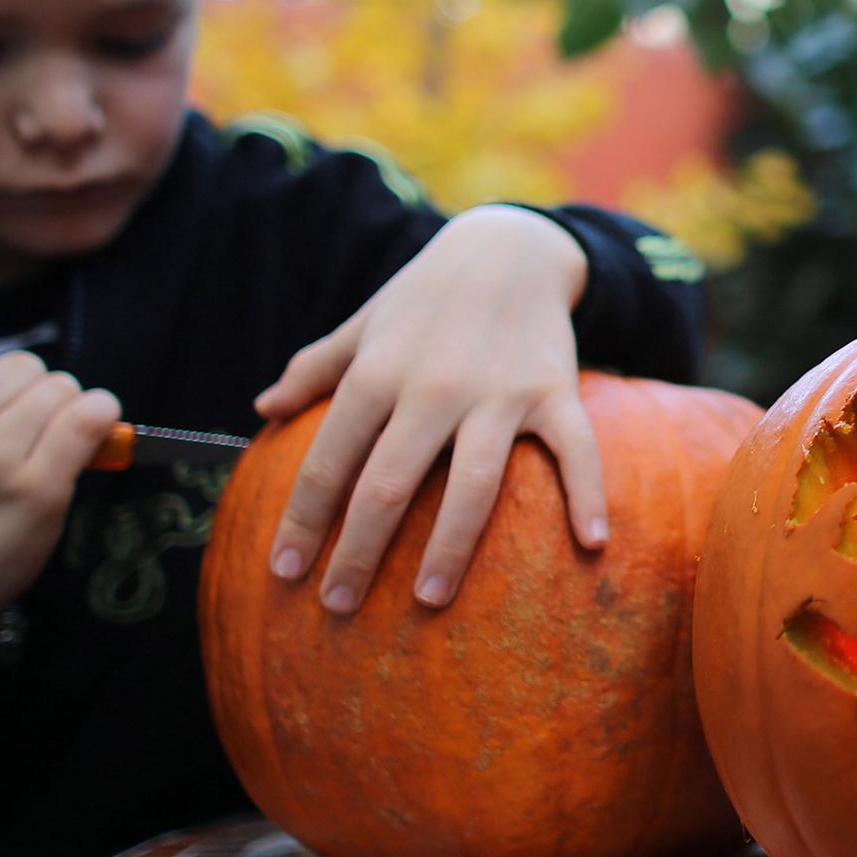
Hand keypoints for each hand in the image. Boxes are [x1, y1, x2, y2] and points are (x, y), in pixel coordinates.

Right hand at [0, 332, 121, 632]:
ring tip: (40, 442)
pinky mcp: (38, 488)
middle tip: (16, 430)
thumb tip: (7, 358)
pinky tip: (93, 423)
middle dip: (28, 391)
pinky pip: (89, 418)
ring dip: (62, 408)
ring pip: (59, 388)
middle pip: (23, 365)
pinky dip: (99, 414)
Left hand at [254, 204, 601, 612]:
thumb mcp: (363, 324)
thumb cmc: (424, 295)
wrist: (507, 246)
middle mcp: (432, 387)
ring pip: (471, 485)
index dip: (302, 521)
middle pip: (387, 486)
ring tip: (428, 602)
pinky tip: (593, 545)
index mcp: (377, 373)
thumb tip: (263, 411)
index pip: (327, 461)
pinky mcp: (553, 392)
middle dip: (358, 554)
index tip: (285, 572)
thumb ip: (315, 368)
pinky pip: (575, 451)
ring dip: (448, 549)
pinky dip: (588, 496)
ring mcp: (498, 393)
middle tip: (338, 609)